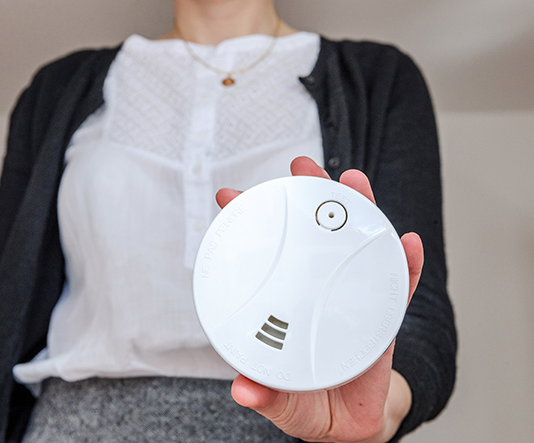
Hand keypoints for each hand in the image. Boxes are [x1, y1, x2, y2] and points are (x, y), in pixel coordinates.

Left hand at [215, 157, 423, 441]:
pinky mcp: (384, 314)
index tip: (230, 196)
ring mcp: (353, 298)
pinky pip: (399, 285)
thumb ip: (267, 396)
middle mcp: (319, 292)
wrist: (349, 421)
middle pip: (314, 237)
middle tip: (301, 167)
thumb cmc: (312, 404)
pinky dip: (406, 264)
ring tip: (354, 184)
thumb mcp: (285, 402)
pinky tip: (408, 243)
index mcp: (288, 306)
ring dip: (358, 212)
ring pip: (357, 247)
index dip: (251, 226)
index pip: (269, 259)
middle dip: (307, 197)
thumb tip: (244, 390)